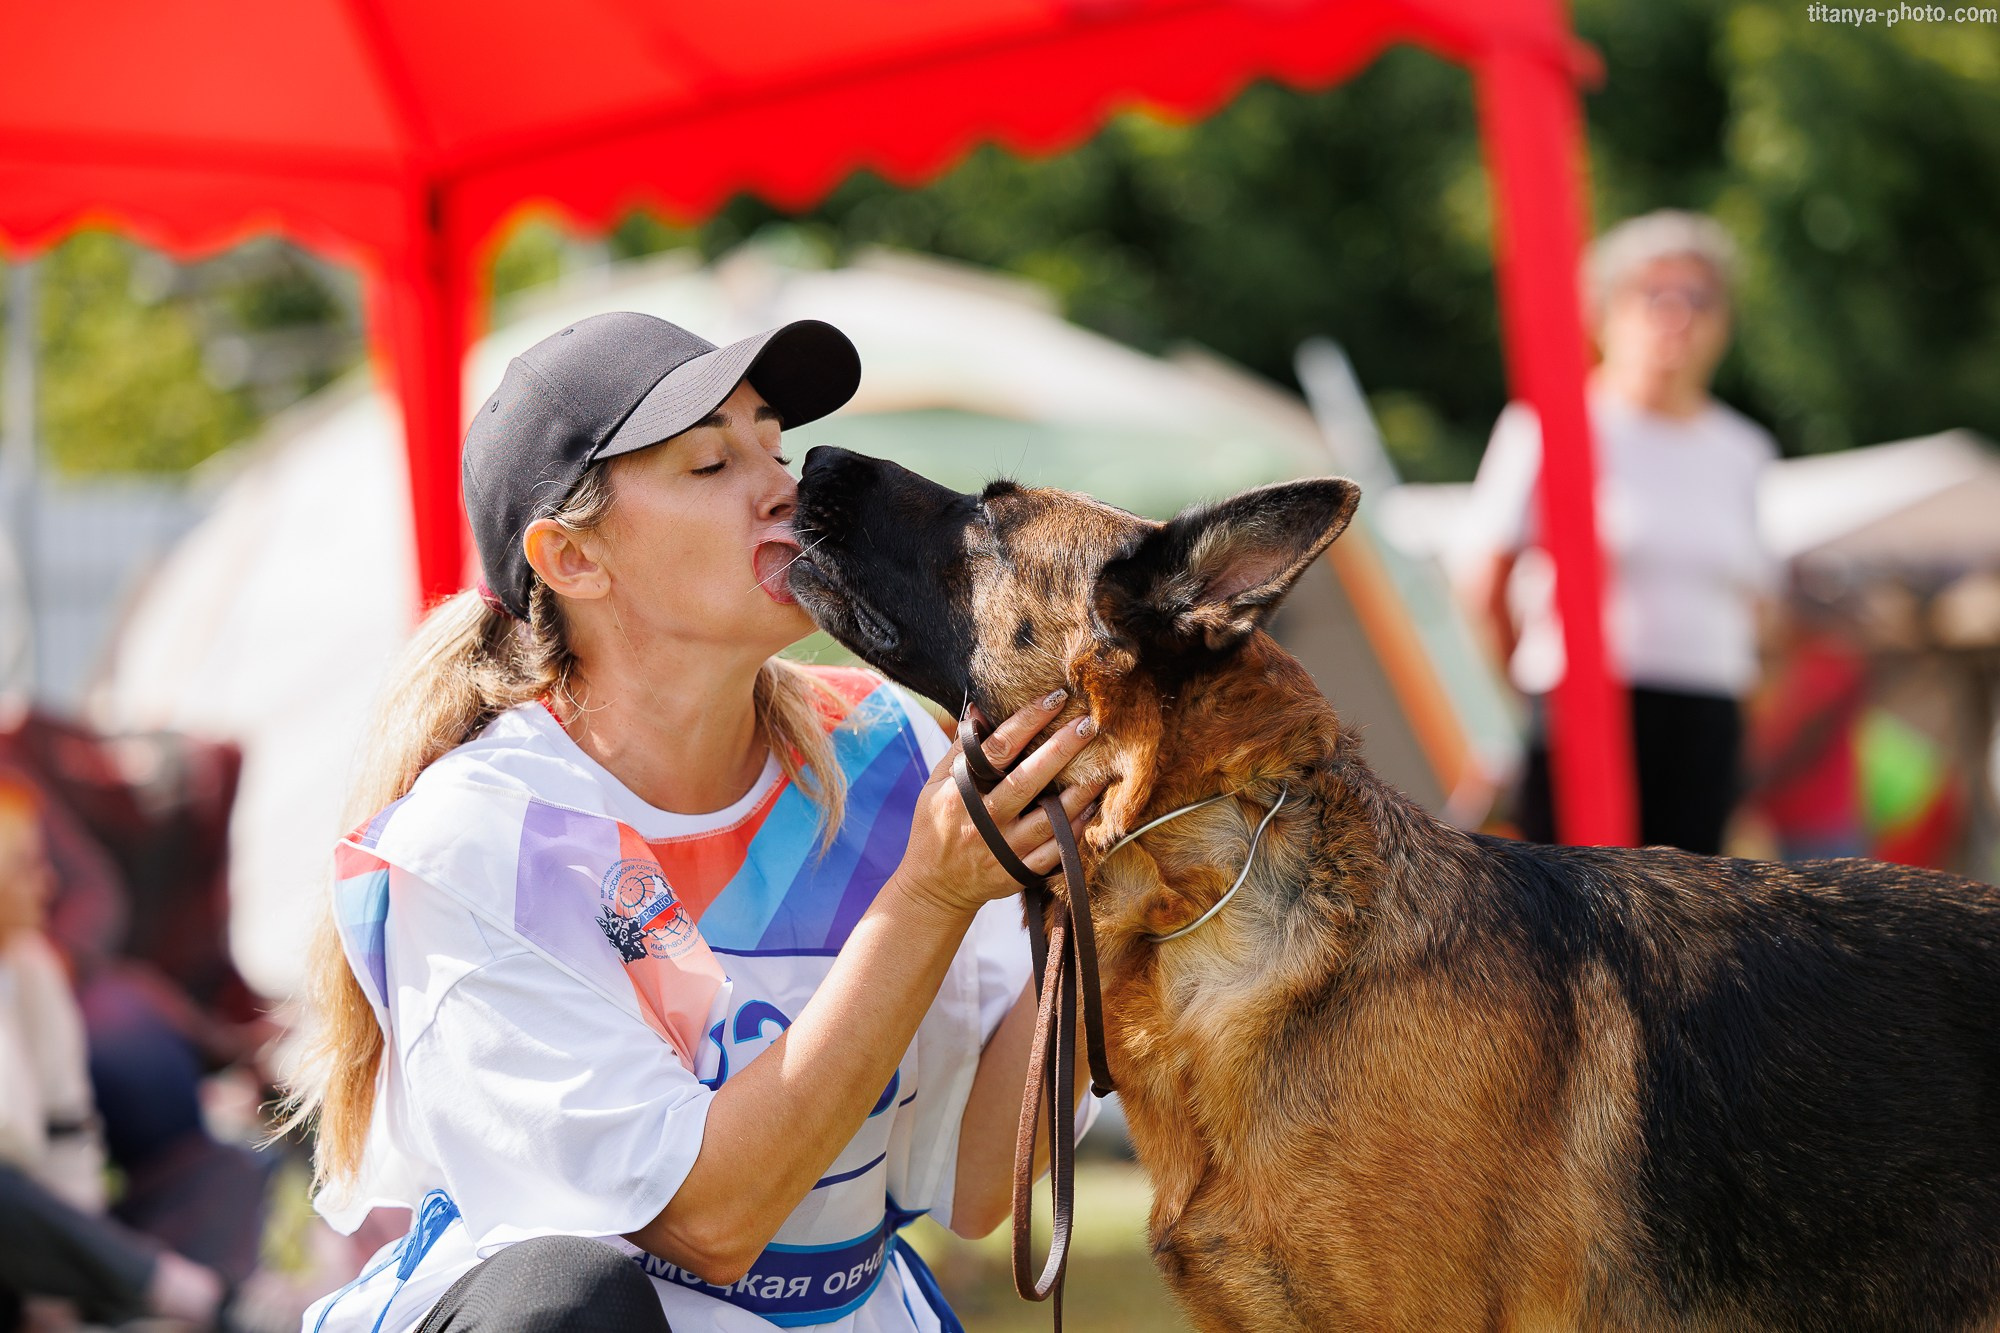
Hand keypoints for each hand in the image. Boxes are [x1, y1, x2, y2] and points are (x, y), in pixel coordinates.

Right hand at [894, 691, 1105, 918]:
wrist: (934, 887)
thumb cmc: (936, 827)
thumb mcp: (935, 785)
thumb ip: (959, 749)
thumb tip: (979, 708)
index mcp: (961, 794)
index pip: (997, 749)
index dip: (1026, 721)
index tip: (1054, 698)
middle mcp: (984, 820)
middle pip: (1029, 779)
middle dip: (1061, 749)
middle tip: (1088, 724)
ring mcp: (1004, 849)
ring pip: (1050, 818)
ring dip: (1080, 792)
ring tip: (1103, 766)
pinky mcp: (1020, 871)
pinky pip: (1055, 850)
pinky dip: (1076, 829)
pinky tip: (1092, 807)